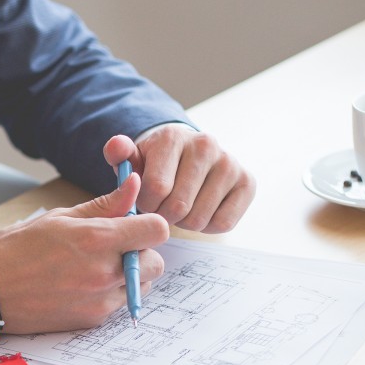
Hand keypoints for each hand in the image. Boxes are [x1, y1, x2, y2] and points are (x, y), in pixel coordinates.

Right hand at [0, 173, 168, 336]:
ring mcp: (99, 300)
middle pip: (157, 263)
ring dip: (130, 275)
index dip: (150, 224)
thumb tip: (133, 185)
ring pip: (142, 287)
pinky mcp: (92, 320)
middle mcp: (104, 272)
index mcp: (97, 239)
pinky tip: (82, 284)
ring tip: (96, 266)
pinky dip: (110, 293)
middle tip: (116, 247)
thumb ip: (104, 205)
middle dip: (142, 252)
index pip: (156, 230)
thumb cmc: (16, 249)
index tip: (136, 224)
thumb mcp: (60, 218)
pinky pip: (119, 304)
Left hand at [103, 124, 255, 232]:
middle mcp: (206, 145)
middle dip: (165, 216)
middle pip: (178, 207)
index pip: (156, 189)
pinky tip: (202, 210)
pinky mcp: (247, 182)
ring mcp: (230, 163)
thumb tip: (117, 146)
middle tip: (164, 207)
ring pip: (199, 219)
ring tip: (182, 207)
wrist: (188, 154)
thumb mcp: (133, 158)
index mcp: (173, 137)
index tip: (147, 199)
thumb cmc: (156, 163)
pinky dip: (208, 226)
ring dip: (185, 222)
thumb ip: (118, 152)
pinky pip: (223, 223)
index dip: (146, 204)